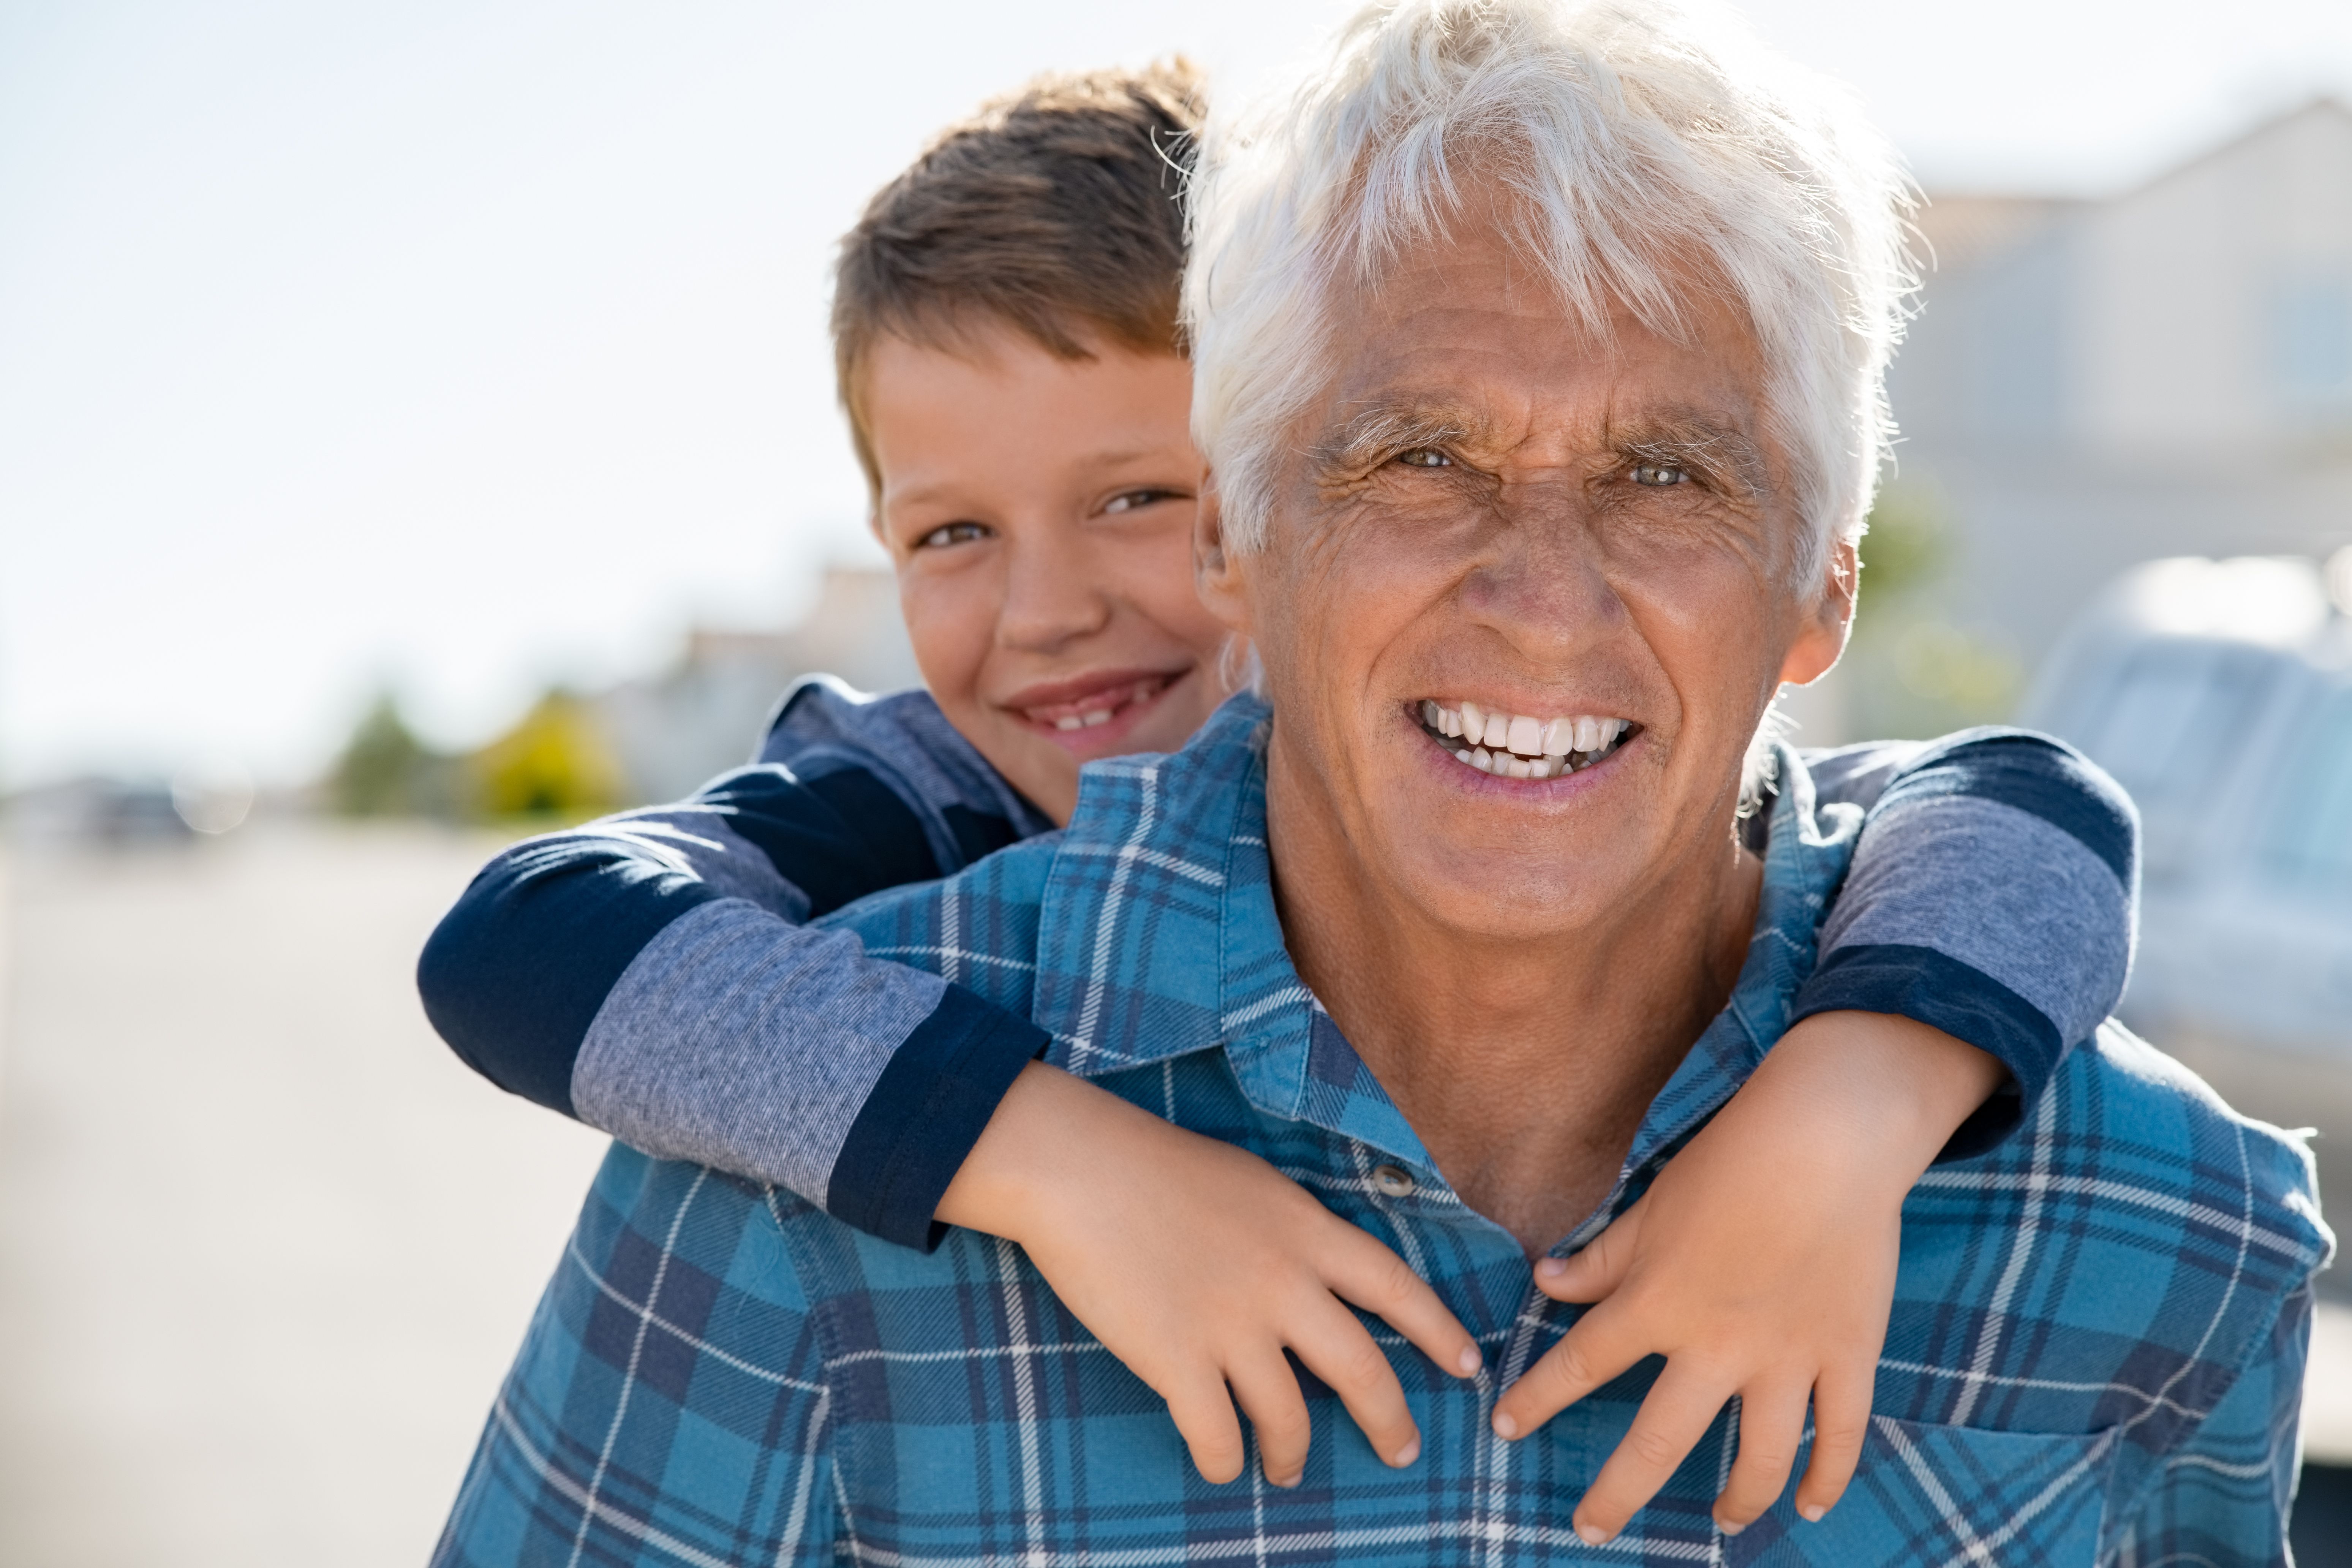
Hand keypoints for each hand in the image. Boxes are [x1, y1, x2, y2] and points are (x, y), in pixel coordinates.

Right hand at [938, 1062, 1483, 1486]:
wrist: (1077, 1165)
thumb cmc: (1153, 1164)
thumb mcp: (1250, 1183)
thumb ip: (1291, 1232)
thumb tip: (1312, 1278)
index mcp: (1305, 1230)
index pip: (1396, 1286)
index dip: (1438, 1330)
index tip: (1467, 1365)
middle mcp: (1283, 1283)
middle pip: (1363, 1370)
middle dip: (1390, 1421)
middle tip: (1400, 1451)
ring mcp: (1230, 1326)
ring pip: (1289, 1419)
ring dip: (1291, 1455)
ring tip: (1284, 1468)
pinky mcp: (1175, 1360)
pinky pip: (1217, 1437)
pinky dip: (1223, 1460)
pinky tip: (1222, 1462)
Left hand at [1489, 1012, 2003, 1541]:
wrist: (1828, 1136)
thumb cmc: (1730, 1161)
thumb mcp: (1650, 1207)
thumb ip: (1601, 1257)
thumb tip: (1544, 1281)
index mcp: (1658, 1303)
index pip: (1581, 1365)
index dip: (1536, 1400)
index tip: (1504, 1429)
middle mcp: (1718, 1344)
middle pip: (1658, 1443)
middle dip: (1616, 1495)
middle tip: (1589, 1530)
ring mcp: (1787, 1356)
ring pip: (1760, 1458)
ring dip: (1736, 1499)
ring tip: (1720, 1521)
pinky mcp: (1847, 1353)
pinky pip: (1839, 1434)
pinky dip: (1828, 1477)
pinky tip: (1812, 1504)